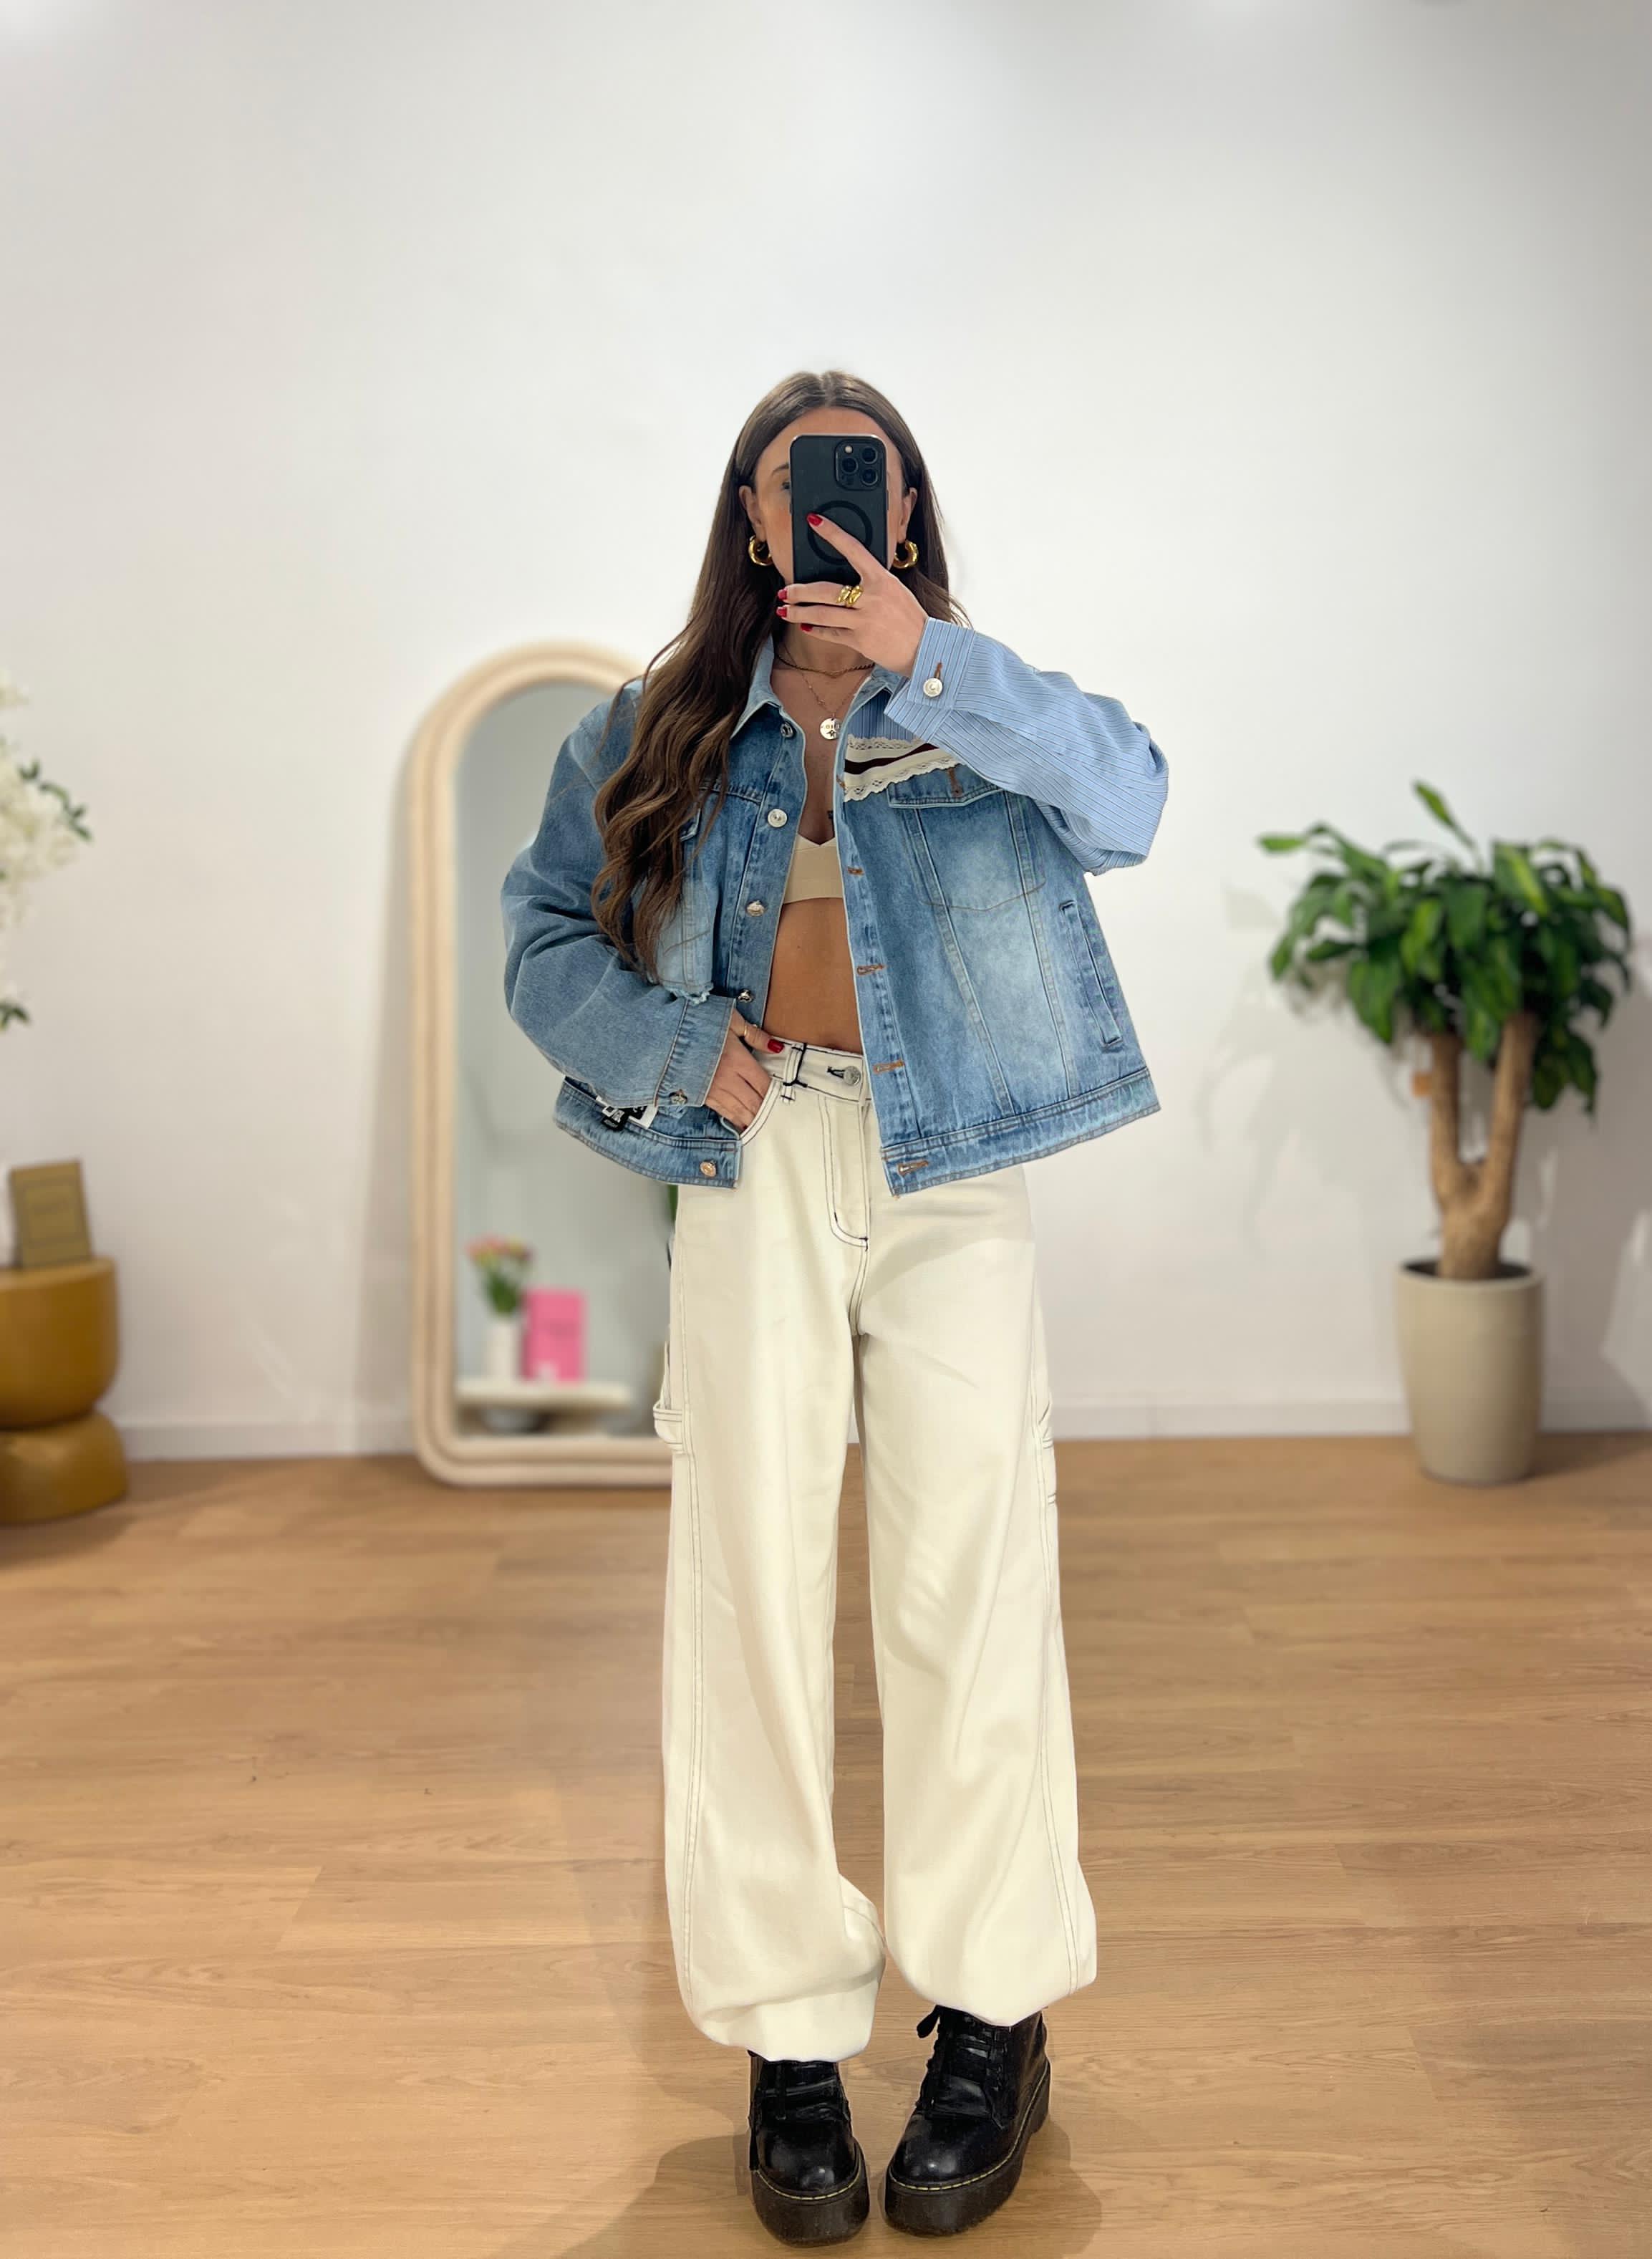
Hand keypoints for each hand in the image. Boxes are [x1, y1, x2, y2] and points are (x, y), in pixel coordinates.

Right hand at [705, 1013, 783, 1128]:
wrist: (663, 1034)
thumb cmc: (696, 1023)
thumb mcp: (730, 1020)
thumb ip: (754, 1035)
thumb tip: (776, 1047)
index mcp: (738, 1060)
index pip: (763, 1084)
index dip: (774, 1094)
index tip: (783, 1101)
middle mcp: (727, 1079)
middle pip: (754, 1102)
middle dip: (766, 1112)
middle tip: (779, 1120)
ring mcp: (713, 1090)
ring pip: (740, 1111)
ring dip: (752, 1119)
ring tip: (765, 1127)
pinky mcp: (701, 1096)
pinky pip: (723, 1112)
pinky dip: (735, 1120)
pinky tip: (742, 1125)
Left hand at [777, 515, 927, 677]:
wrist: (924, 648)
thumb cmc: (909, 618)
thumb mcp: (895, 591)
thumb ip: (873, 582)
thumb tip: (846, 577)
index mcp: (882, 579)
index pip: (853, 549)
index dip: (832, 534)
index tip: (814, 521)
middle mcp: (871, 598)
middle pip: (825, 590)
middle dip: (800, 591)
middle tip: (785, 590)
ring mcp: (864, 620)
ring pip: (822, 614)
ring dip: (799, 612)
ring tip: (784, 610)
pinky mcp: (860, 640)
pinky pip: (831, 633)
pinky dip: (815, 630)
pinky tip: (804, 626)